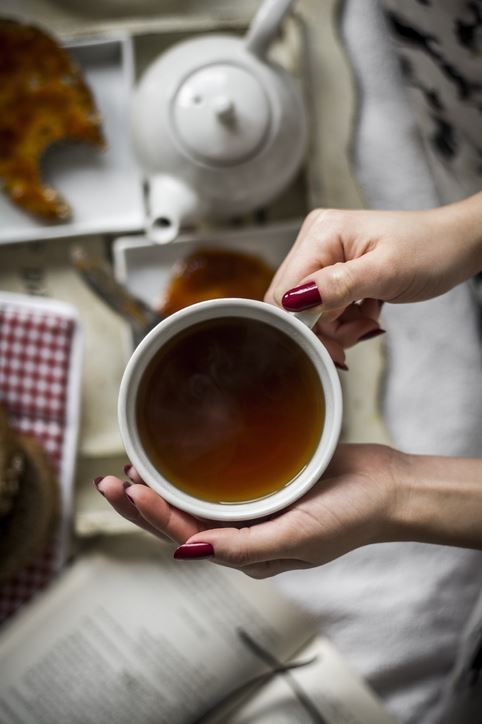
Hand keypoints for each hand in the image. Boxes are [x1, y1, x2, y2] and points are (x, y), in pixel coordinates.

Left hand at [94, 444, 402, 578]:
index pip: (186, 537)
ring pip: (192, 499)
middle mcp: (243, 531)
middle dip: (140, 505)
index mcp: (247, 553)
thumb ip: (243, 547)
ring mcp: (252, 506)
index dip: (152, 515)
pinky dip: (191, 469)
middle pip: (179, 521)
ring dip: (160, 486)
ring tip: (129, 469)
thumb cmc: (349, 518)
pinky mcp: (262, 479)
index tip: (127, 488)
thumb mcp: (297, 538)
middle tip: (108, 482)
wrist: (386, 488)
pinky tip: (176, 455)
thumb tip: (186, 550)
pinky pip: (218, 478)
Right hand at [266, 197, 481, 364]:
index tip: (331, 345)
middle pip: (294, 304)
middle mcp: (316, 242)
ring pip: (310, 312)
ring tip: (369, 322)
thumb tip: (294, 300)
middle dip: (324, 329)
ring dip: (338, 328)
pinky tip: (368, 314)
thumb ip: (338, 286)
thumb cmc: (430, 250)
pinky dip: (345, 321)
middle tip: (358, 333)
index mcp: (321, 234)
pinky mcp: (336, 271)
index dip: (301, 324)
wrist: (456, 246)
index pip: (285, 291)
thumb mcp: (386, 272)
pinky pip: (325, 309)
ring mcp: (326, 256)